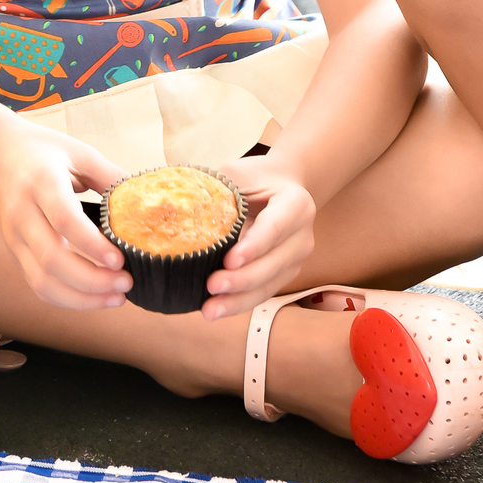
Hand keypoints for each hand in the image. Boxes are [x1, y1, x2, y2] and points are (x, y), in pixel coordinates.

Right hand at [0, 126, 131, 307]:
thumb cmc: (40, 150)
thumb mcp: (78, 152)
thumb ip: (110, 176)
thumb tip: (146, 201)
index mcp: (41, 182)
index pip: (64, 220)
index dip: (92, 245)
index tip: (120, 261)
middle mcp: (23, 213)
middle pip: (52, 259)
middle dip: (93, 281)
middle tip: (126, 283)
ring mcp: (15, 237)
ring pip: (42, 281)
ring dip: (81, 298)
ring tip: (115, 297)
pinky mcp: (14, 252)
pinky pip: (37, 285)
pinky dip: (66, 299)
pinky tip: (92, 298)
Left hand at [202, 154, 316, 318]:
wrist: (280, 184)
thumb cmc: (254, 177)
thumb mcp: (238, 173)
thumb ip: (219, 190)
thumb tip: (180, 213)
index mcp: (296, 204)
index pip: (275, 227)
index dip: (253, 246)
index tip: (229, 260)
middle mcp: (302, 235)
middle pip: (274, 263)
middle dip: (242, 279)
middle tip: (212, 286)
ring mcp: (295, 258)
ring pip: (269, 285)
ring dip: (239, 299)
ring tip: (210, 309)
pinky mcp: (284, 274)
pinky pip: (263, 293)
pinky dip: (240, 302)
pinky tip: (217, 308)